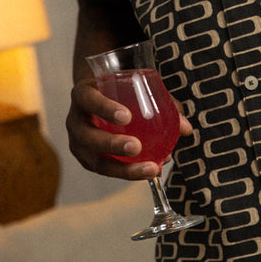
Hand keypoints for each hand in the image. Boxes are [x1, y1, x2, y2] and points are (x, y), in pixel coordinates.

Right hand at [65, 77, 192, 180]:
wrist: (99, 99)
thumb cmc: (119, 91)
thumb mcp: (135, 88)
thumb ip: (161, 103)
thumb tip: (185, 128)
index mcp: (83, 94)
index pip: (88, 100)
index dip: (104, 108)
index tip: (126, 117)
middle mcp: (75, 120)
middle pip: (88, 136)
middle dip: (112, 144)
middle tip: (136, 147)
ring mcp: (78, 143)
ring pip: (96, 161)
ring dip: (123, 168)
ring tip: (151, 169)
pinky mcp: (87, 159)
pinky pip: (105, 169)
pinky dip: (127, 173)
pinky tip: (149, 172)